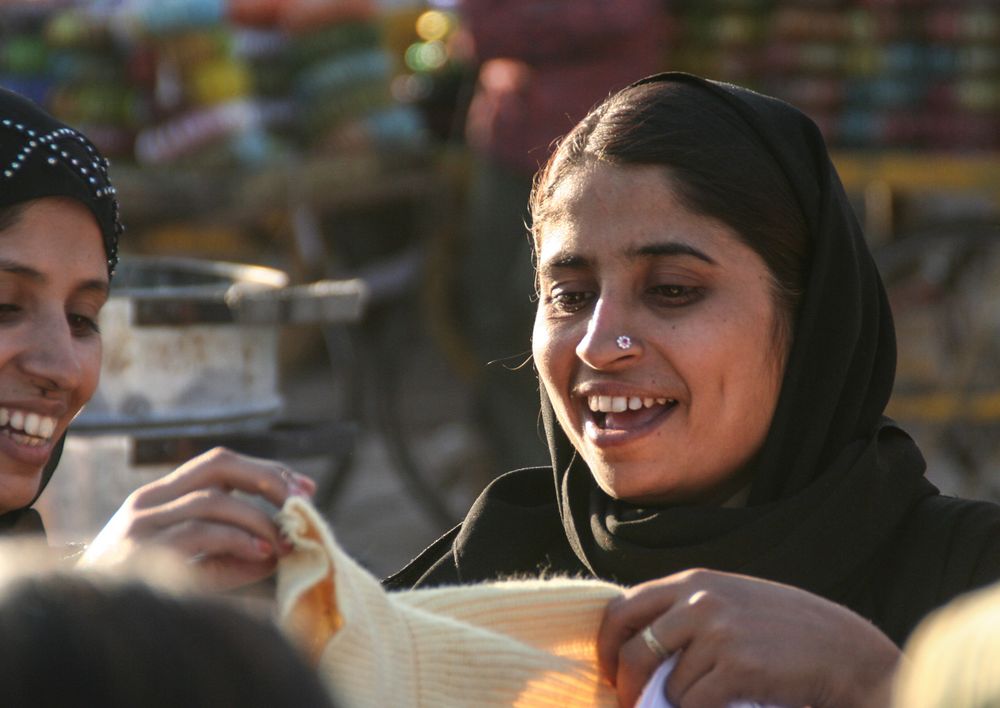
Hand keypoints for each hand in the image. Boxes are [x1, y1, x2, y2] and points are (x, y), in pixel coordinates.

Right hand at [78, 447, 315, 590]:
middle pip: (217, 464)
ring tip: (284, 541)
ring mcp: (141, 524)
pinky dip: (238, 541)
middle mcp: (149, 500)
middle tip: (301, 501)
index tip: (305, 488)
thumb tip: (281, 548)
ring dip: (258, 518)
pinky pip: (199, 534)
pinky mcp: (140, 553)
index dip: (266, 469)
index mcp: (162, 494)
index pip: (220, 463)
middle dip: (267, 477)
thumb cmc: (141, 589)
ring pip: (213, 500)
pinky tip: (262, 554)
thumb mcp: (191, 562)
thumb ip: (231, 551)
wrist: (79, 617)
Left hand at [597, 568, 898, 707]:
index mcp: (694, 580)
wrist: (844, 651)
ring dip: (677, 704)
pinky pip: (693, 704)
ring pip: (668, 685)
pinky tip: (721, 707)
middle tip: (631, 702)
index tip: (610, 670)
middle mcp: (700, 599)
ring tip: (702, 702)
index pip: (623, 608)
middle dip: (625, 685)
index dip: (608, 644)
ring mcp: (718, 632)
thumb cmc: (784, 630)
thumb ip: (686, 611)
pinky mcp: (737, 667)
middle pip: (633, 649)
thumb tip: (635, 643)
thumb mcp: (731, 601)